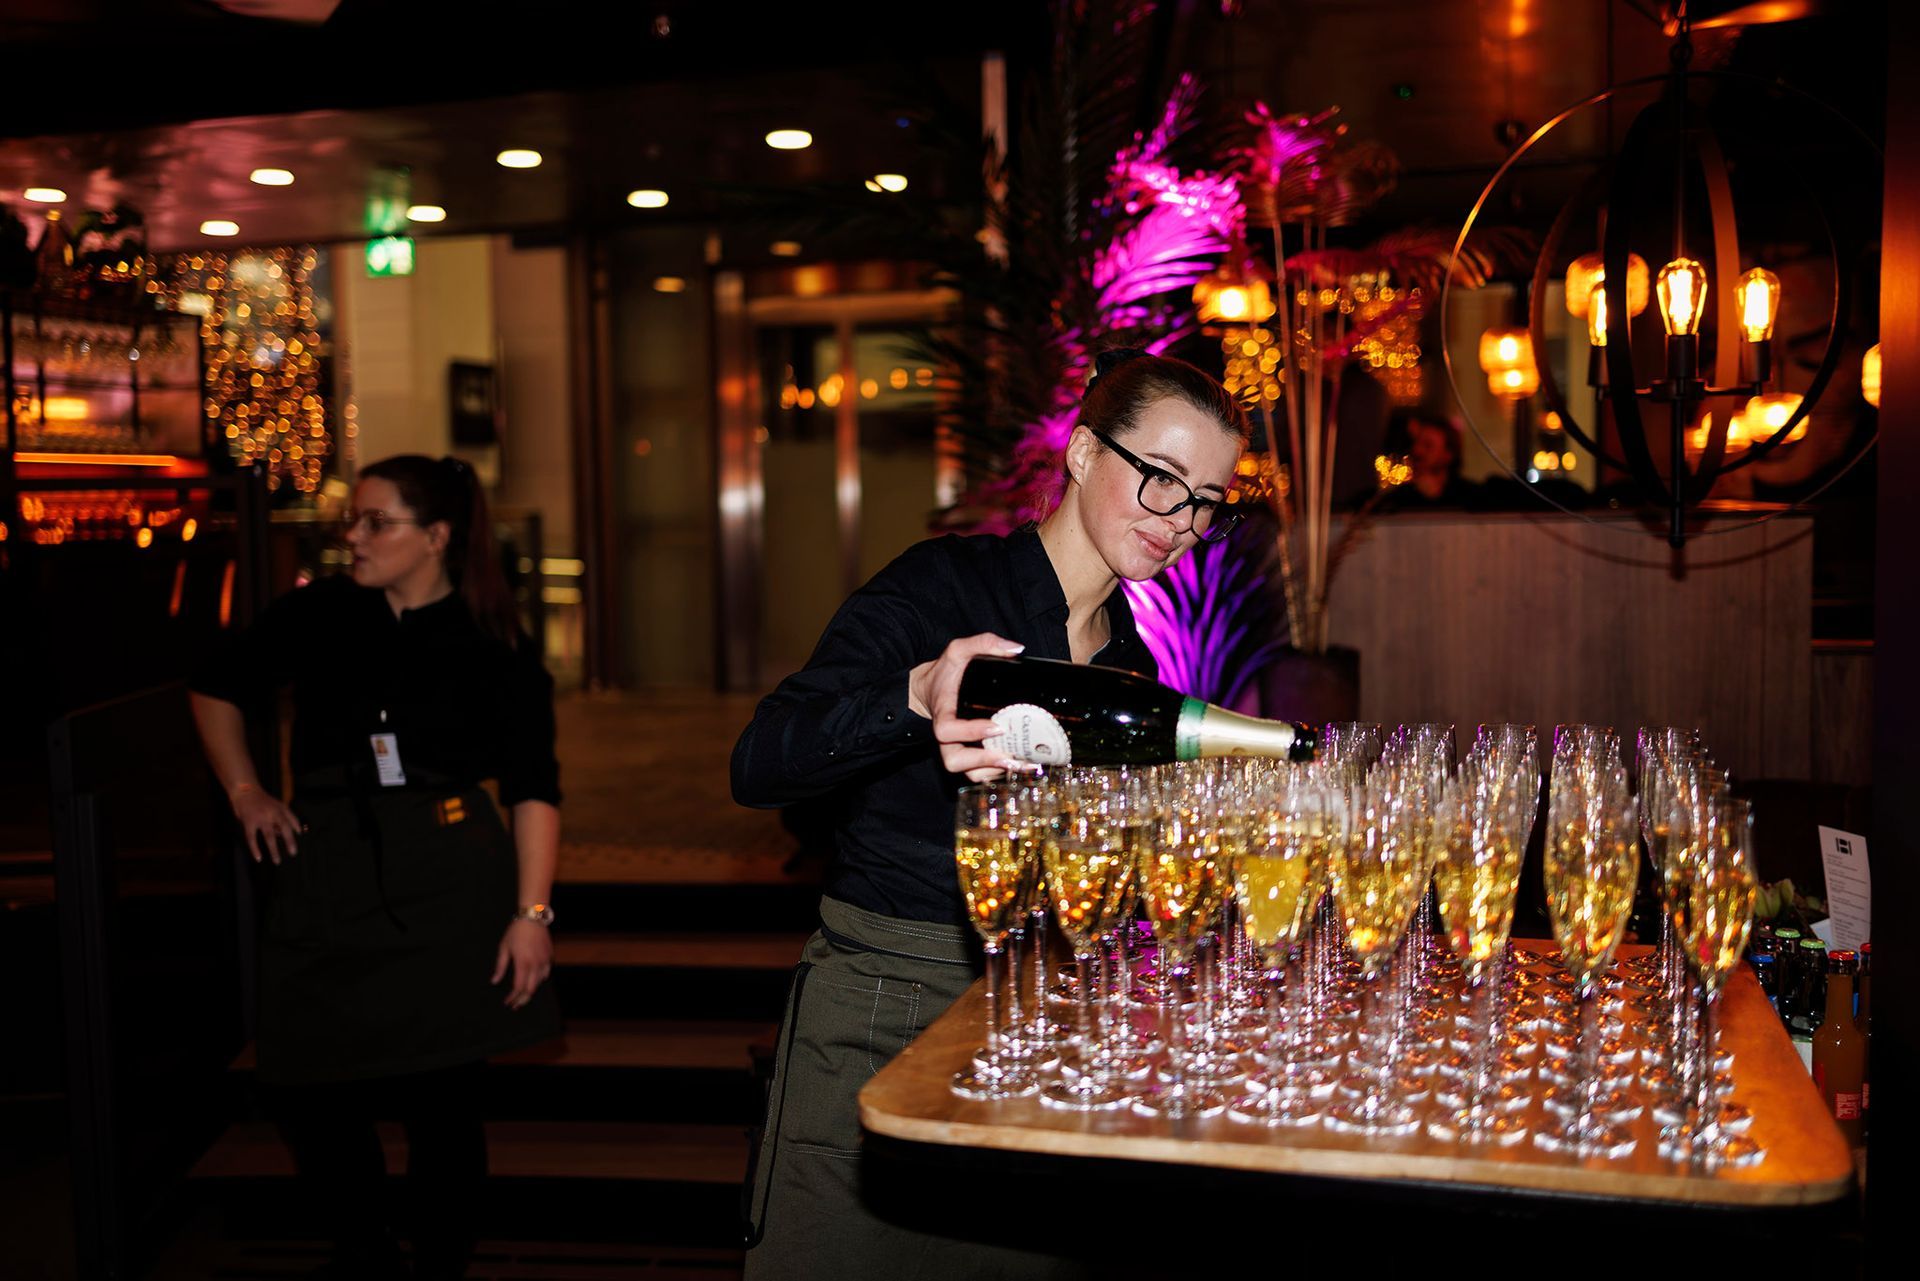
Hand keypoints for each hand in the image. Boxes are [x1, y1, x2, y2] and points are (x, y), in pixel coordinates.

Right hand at [232, 784, 301, 863]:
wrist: (245, 790)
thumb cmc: (262, 800)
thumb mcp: (277, 804)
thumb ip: (284, 816)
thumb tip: (288, 832)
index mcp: (280, 808)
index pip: (291, 819)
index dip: (296, 827)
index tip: (301, 836)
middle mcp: (272, 813)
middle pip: (284, 828)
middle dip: (290, 841)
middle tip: (293, 853)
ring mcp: (260, 818)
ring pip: (269, 836)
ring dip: (274, 850)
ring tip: (277, 861)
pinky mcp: (249, 823)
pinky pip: (252, 838)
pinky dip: (255, 849)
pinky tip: (258, 857)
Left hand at [492, 918, 552, 1009]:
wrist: (533, 917)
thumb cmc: (516, 932)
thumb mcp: (504, 948)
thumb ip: (500, 966)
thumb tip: (494, 981)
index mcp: (522, 963)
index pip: (518, 987)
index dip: (513, 997)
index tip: (507, 1002)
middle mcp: (535, 964)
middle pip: (530, 989)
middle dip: (522, 999)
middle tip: (516, 1005)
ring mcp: (544, 960)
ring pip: (539, 982)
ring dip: (531, 990)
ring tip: (524, 995)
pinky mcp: (550, 956)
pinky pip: (546, 973)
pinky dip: (539, 979)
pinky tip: (534, 981)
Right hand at [908, 633, 1031, 782]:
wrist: (931, 690)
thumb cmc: (945, 672)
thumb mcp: (958, 650)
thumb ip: (984, 642)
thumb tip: (1016, 649)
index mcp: (942, 714)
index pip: (947, 730)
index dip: (970, 732)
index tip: (996, 726)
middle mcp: (946, 738)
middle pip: (955, 761)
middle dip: (983, 762)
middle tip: (1011, 755)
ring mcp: (956, 749)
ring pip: (969, 773)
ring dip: (994, 772)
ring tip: (1022, 764)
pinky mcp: (968, 755)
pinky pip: (978, 774)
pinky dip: (997, 773)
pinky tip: (1019, 764)